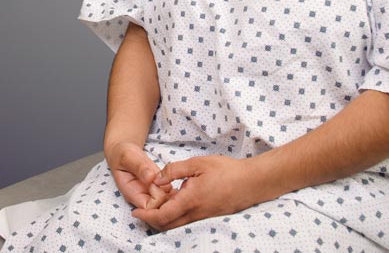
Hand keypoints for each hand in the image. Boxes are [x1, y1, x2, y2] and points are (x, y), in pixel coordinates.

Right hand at [106, 142, 170, 209]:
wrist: (126, 153)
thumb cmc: (124, 155)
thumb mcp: (128, 157)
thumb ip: (139, 167)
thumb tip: (151, 177)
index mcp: (132, 194)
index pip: (149, 207)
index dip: (157, 196)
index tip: (156, 180)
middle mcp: (144, 198)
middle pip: (161, 208)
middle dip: (167, 194)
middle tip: (165, 177)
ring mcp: (153, 194)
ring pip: (170, 202)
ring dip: (174, 191)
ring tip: (171, 175)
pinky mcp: (161, 188)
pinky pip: (173, 194)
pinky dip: (177, 187)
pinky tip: (176, 176)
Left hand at [131, 155, 266, 230]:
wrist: (253, 182)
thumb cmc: (227, 170)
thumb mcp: (198, 163)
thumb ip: (174, 170)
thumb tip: (157, 178)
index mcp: (190, 200)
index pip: (163, 215)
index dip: (147, 216)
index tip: (135, 212)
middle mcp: (196, 213)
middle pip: (167, 225)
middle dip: (151, 220)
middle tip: (141, 212)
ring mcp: (204, 216)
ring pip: (178, 223)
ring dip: (163, 218)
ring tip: (155, 206)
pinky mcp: (210, 215)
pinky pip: (188, 220)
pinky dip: (176, 215)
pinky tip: (174, 202)